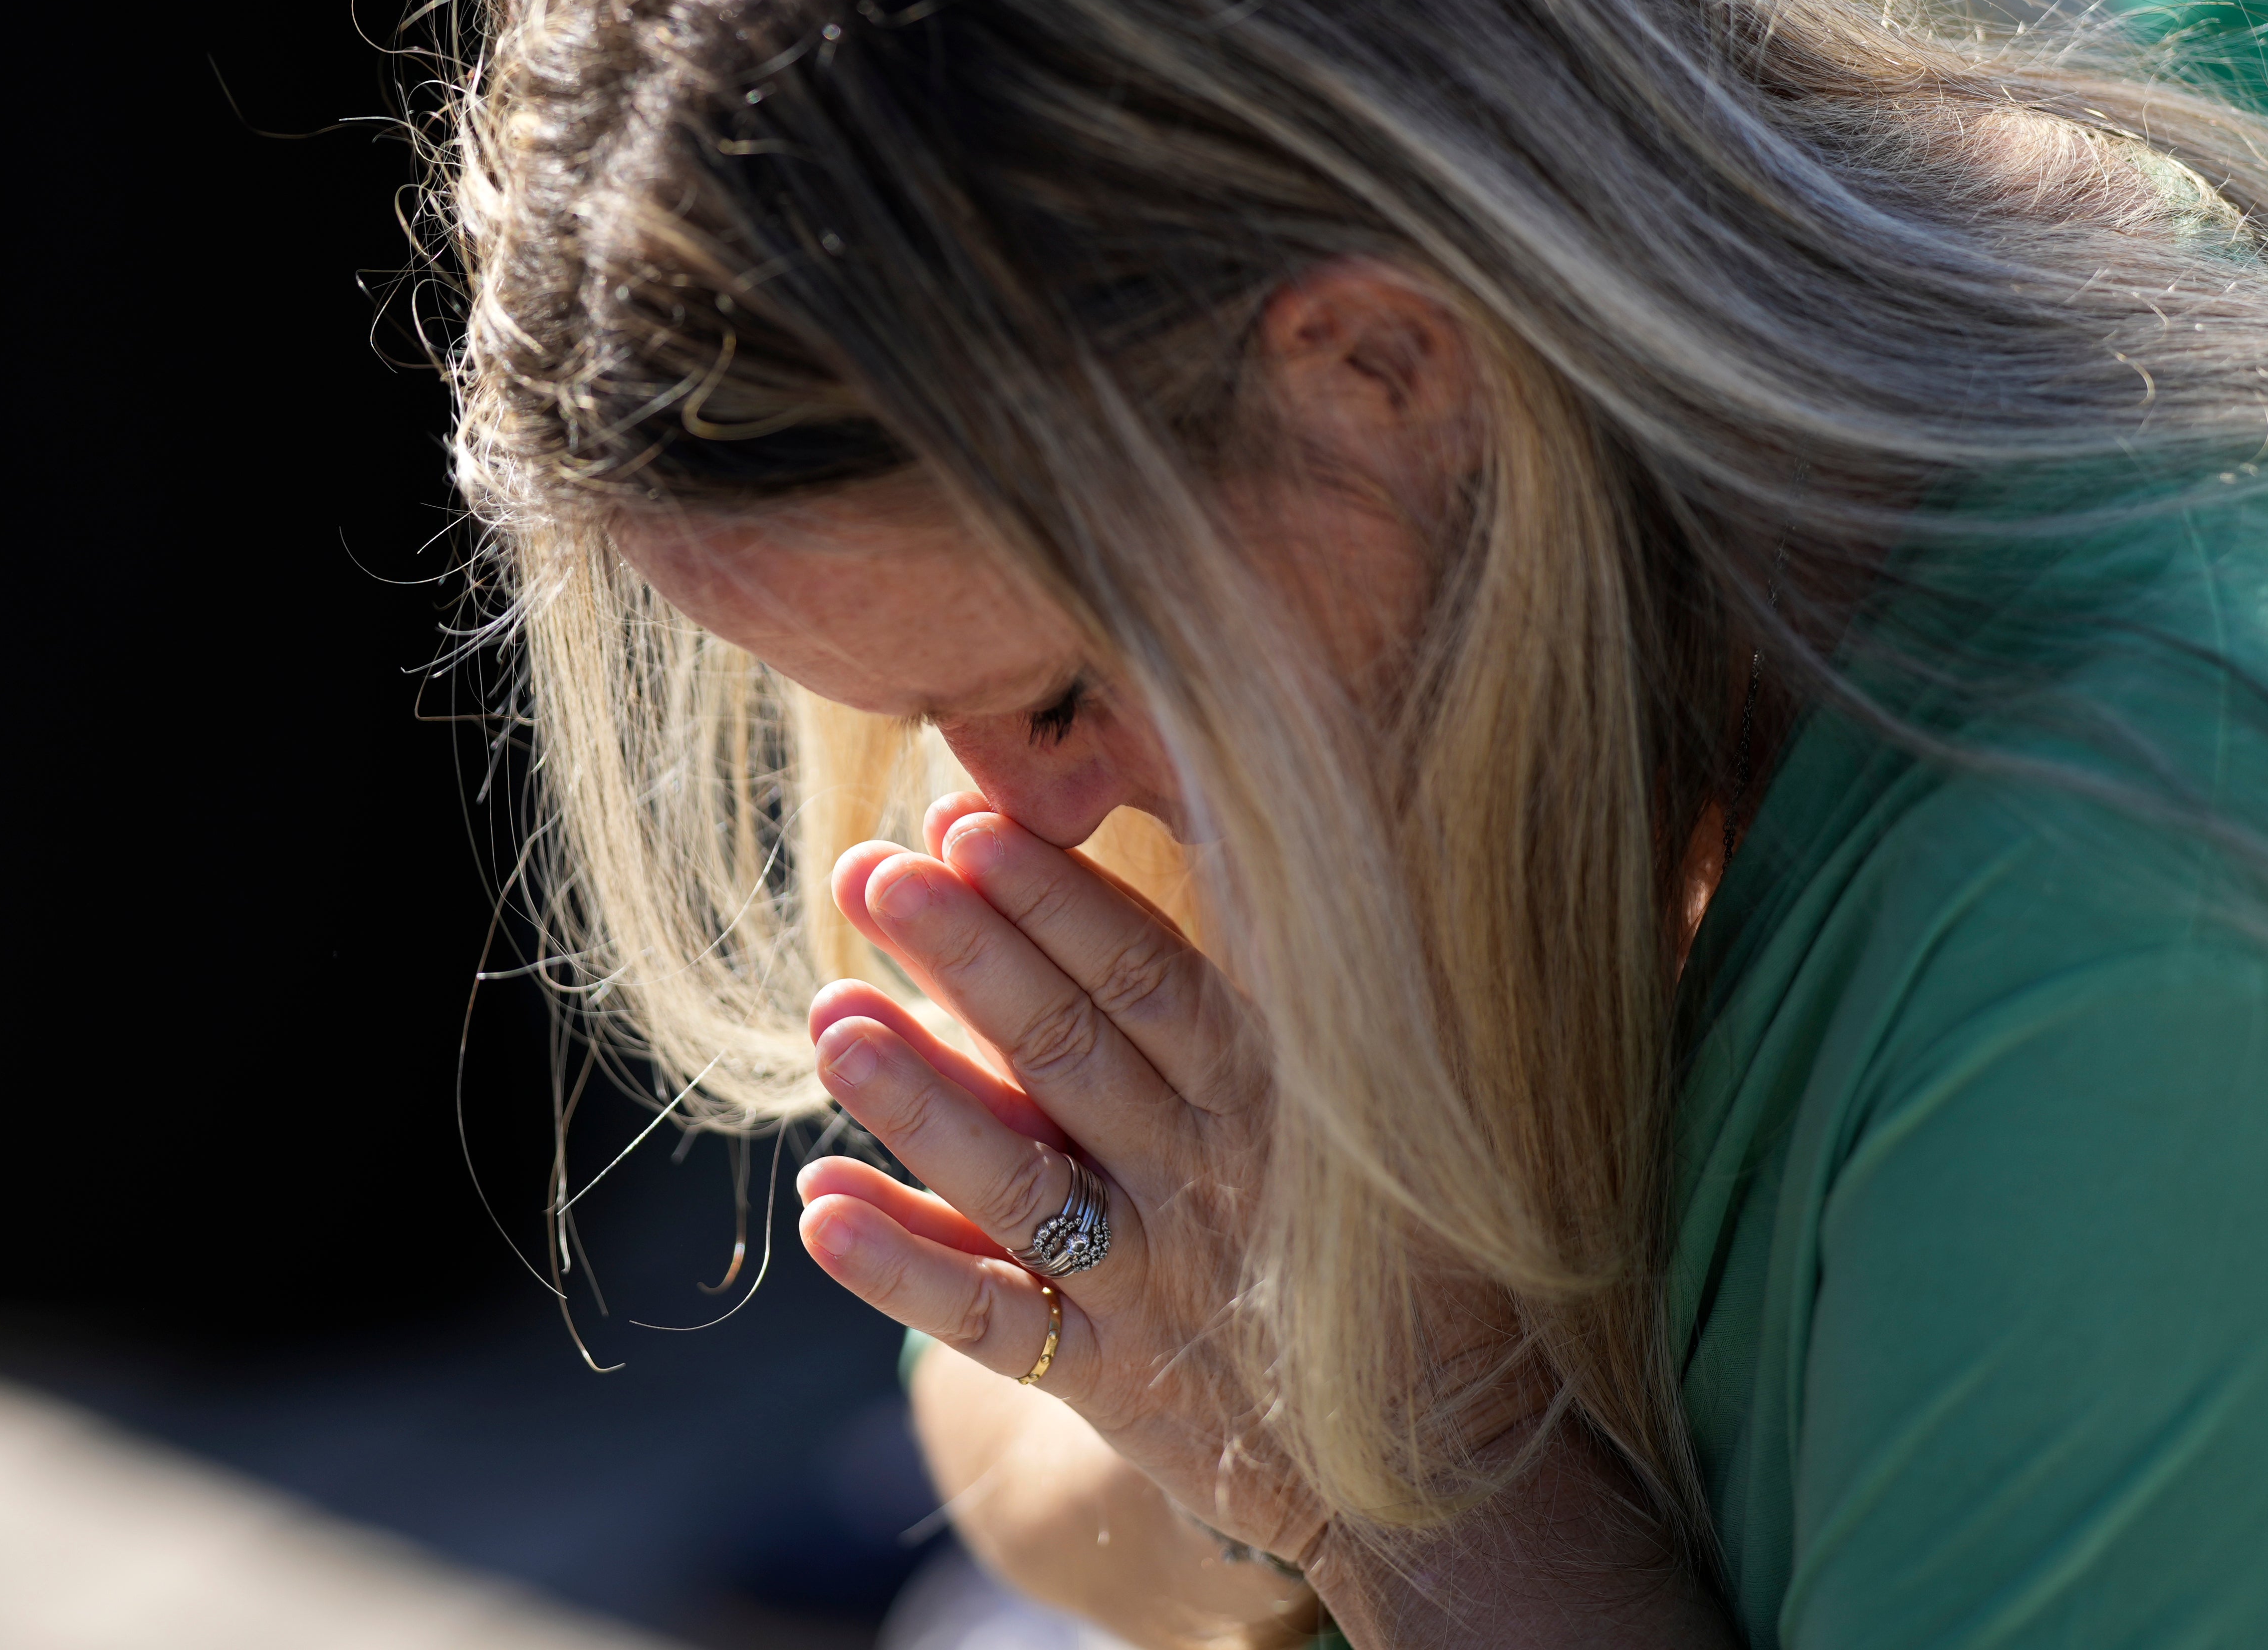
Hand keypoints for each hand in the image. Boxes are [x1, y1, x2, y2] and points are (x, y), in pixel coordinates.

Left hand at [793, 798, 1321, 1561]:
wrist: (1449, 1443)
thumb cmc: (1381, 1241)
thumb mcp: (1352, 1104)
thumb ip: (1251, 1007)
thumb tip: (1160, 880)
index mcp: (1267, 1092)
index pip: (1150, 976)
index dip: (1056, 899)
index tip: (965, 824)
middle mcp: (1207, 1179)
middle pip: (1070, 1053)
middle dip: (970, 958)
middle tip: (873, 873)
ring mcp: (1154, 1282)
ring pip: (1021, 1181)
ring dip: (920, 1101)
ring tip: (830, 1021)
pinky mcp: (1110, 1378)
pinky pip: (993, 1321)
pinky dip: (903, 1267)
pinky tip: (818, 1211)